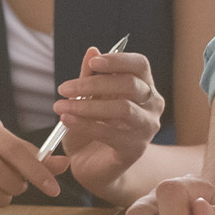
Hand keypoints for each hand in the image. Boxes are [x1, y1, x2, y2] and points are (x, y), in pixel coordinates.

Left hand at [53, 48, 164, 198]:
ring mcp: (147, 128)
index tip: (93, 62)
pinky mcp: (135, 148)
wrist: (94, 164)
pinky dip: (85, 125)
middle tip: (64, 88)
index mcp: (144, 86)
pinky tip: (66, 121)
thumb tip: (92, 51)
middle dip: (94, 83)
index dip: (118, 60)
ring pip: (122, 108)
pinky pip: (111, 133)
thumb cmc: (93, 125)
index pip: (140, 65)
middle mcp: (152, 105)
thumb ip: (91, 76)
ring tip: (61, 107)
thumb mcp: (88, 97)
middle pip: (130, 84)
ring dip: (88, 105)